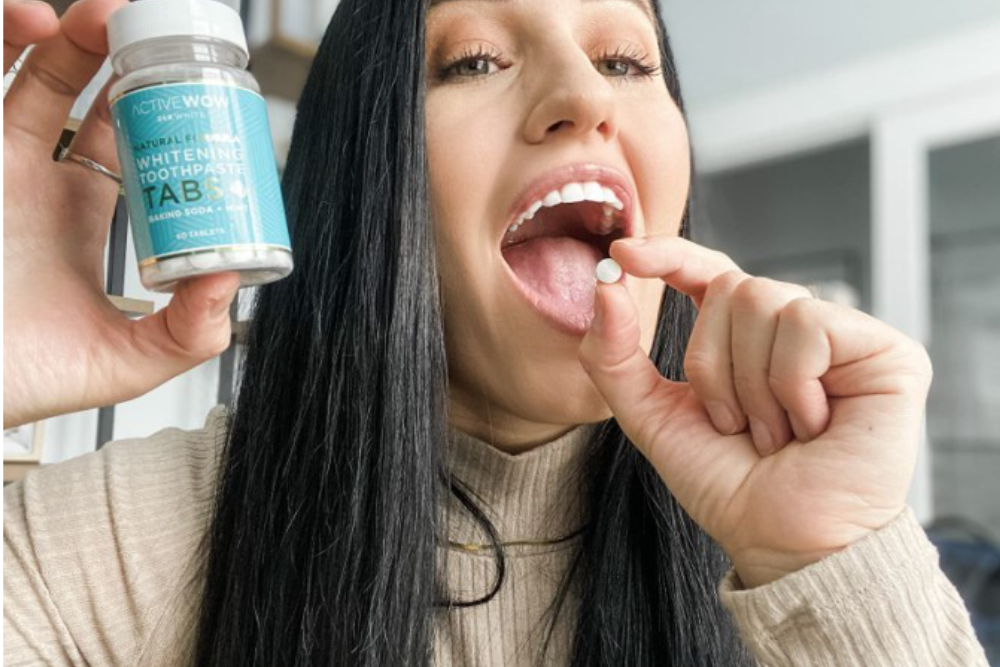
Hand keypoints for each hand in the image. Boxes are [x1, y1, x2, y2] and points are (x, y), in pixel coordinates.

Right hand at [3, 0, 240, 428]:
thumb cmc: (23, 377)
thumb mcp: (126, 362)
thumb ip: (187, 334)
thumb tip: (231, 280)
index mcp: (83, 215)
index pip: (133, 145)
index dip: (162, 111)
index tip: (199, 89)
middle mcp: (41, 180)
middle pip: (90, 96)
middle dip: (125, 55)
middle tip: (159, 26)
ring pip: (33, 72)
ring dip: (69, 33)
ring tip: (105, 12)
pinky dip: (3, 40)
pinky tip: (34, 23)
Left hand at [578, 235, 932, 587]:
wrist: (784, 541)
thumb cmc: (728, 486)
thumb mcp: (652, 417)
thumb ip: (614, 355)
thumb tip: (604, 282)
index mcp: (743, 338)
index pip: (706, 272)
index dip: (667, 254)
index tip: (621, 253)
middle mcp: (792, 328)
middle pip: (728, 287)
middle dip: (713, 366)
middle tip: (739, 426)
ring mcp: (841, 336)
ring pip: (763, 299)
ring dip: (752, 384)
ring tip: (778, 433)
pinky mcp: (885, 350)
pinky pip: (807, 323)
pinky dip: (792, 384)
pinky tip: (814, 424)